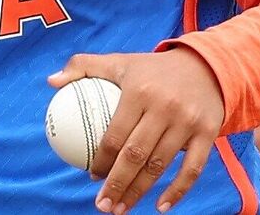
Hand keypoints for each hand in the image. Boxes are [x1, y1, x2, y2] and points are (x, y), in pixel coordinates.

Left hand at [49, 48, 224, 213]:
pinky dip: (178, 191)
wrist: (206, 66)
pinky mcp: (208, 133)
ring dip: (139, 192)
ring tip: (121, 209)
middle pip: (135, 155)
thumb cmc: (152, 69)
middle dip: (116, 185)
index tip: (90, 176)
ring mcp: (187, 122)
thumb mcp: (119, 61)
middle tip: (102, 204)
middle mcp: (164, 107)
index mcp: (139, 90)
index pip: (114, 134)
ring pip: (160, 165)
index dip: (100, 160)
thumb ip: (82, 66)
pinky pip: (192, 169)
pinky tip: (161, 207)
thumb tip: (51, 82)